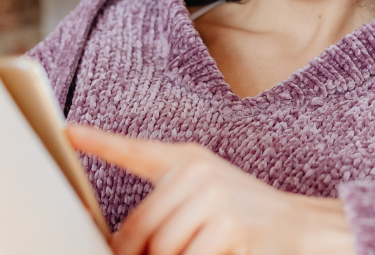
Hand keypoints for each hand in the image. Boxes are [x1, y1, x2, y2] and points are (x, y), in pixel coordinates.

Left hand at [66, 124, 354, 254]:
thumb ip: (166, 211)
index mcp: (188, 159)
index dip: (99, 142)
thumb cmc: (247, 220)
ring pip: (162, 251)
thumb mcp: (206, 200)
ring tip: (206, 248)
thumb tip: (123, 245)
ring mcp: (214, 197)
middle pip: (140, 230)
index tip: (69, 132)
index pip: (135, 151)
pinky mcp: (229, 227)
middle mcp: (198, 171)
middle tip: (167, 251)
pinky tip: (220, 252)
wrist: (304, 229)